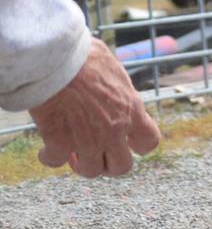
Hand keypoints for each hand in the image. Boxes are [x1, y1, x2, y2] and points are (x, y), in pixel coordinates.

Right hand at [28, 40, 160, 177]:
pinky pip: (55, 162)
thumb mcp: (113, 68)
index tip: (125, 142)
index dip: (137, 146)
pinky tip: (46, 149)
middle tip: (96, 152)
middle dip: (109, 163)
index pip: (149, 141)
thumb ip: (117, 84)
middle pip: (121, 166)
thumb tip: (110, 77)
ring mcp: (88, 140)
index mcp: (131, 110)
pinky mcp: (59, 142)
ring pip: (90, 171)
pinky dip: (49, 157)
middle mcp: (115, 130)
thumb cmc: (84, 57)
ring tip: (71, 153)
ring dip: (80, 164)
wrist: (56, 61)